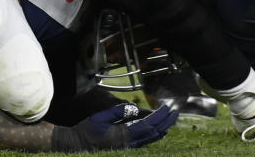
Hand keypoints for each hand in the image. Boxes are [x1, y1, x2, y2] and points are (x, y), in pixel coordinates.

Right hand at [52, 103, 177, 150]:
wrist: (79, 144)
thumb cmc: (88, 130)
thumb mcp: (99, 117)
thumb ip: (117, 112)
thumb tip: (132, 107)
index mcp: (125, 134)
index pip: (149, 125)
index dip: (159, 116)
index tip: (167, 108)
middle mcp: (130, 142)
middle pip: (154, 133)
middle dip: (166, 122)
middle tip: (175, 113)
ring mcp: (129, 146)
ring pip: (152, 138)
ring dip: (162, 128)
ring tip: (169, 120)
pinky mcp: (126, 147)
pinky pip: (145, 141)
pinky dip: (154, 134)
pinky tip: (157, 130)